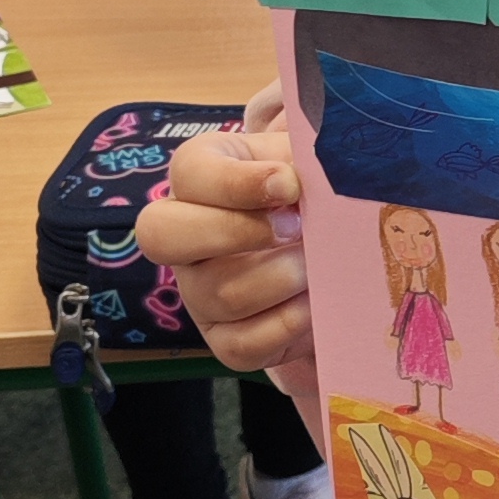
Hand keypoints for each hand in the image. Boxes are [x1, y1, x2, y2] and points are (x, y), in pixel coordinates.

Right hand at [137, 124, 314, 377]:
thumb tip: (309, 173)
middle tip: (298, 227)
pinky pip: (242, 343)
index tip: (290, 184)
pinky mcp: (226, 340)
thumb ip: (306, 154)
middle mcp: (184, 236)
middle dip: (236, 231)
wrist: (336, 247)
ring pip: (218, 292)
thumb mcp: (310, 160)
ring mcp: (199, 292)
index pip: (188, 172)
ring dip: (280, 277)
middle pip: (162, 234)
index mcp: (201, 178)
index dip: (235, 181)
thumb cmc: (315, 191)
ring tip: (319, 264)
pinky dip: (288, 323)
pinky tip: (317, 301)